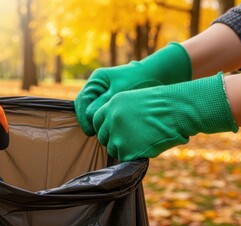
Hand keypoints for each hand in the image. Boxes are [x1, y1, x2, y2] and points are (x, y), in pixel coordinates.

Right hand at [74, 43, 191, 135]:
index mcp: (97, 80)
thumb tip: (90, 116)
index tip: (90, 131)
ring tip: (103, 134)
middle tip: (95, 134)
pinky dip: (105, 122)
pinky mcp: (111, 102)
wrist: (158, 75)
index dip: (84, 117)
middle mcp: (98, 87)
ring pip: (93, 112)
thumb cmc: (140, 81)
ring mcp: (104, 94)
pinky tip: (110, 131)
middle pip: (85, 107)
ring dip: (97, 123)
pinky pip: (103, 114)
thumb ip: (103, 103)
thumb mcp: (120, 92)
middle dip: (89, 121)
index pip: (82, 101)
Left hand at [92, 73, 237, 161]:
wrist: (178, 110)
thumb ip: (120, 113)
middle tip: (130, 139)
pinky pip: (125, 159)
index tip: (113, 131)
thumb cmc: (164, 104)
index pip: (96, 121)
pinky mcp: (128, 151)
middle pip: (103, 137)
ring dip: (124, 149)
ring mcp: (118, 136)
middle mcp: (111, 120)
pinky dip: (134, 156)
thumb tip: (113, 128)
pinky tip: (147, 147)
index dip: (105, 127)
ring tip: (142, 141)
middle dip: (113, 139)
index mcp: (112, 104)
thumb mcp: (135, 100)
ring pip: (113, 149)